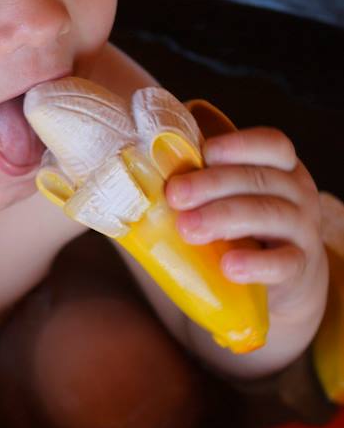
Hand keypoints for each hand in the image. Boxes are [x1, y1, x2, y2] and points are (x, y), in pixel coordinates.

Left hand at [166, 127, 327, 370]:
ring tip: (188, 229)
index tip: (204, 153)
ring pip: (271, 215)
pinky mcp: (298, 268)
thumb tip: (126, 171)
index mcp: (277, 168)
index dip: (240, 145)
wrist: (270, 283)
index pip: (272, 144)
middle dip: (214, 184)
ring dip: (225, 217)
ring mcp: (302, 230)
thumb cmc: (234, 231)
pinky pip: (284, 263)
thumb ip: (189, 184)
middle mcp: (296, 193)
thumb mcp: (220, 201)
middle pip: (261, 179)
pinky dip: (256, 264)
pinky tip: (229, 266)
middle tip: (175, 195)